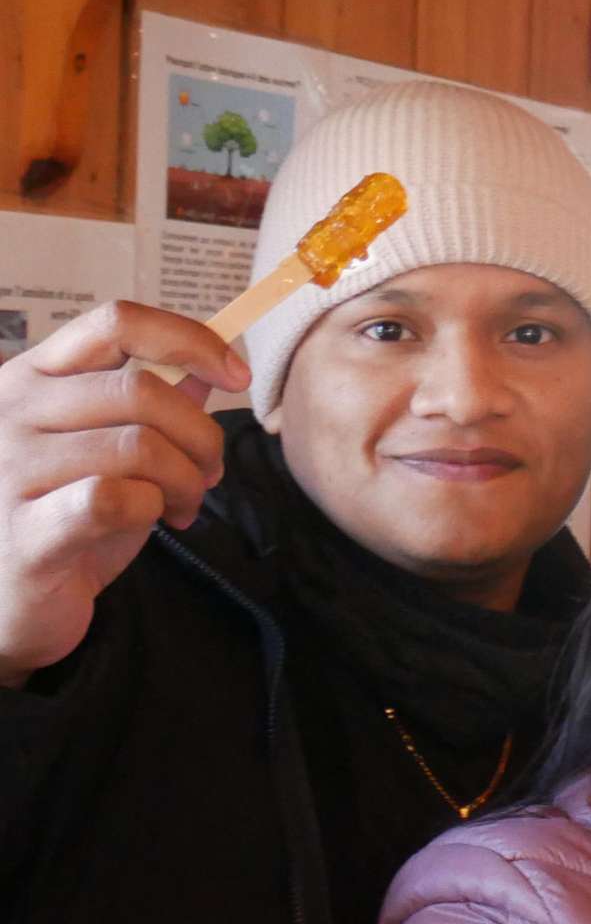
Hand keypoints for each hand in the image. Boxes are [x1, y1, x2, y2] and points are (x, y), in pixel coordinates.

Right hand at [0, 302, 249, 685]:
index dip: (190, 340)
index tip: (235, 375)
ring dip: (187, 479)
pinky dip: (154, 507)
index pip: (116, 323)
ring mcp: (11, 468)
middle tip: (208, 472)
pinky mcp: (27, 530)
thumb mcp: (104, 449)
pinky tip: (154, 522)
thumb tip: (205, 370)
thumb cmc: (59, 515)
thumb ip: (147, 408)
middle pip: (143, 390)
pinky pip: (117, 498)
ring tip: (183, 504)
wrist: (4, 600)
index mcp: (33, 377)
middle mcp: (12, 411)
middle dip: (202, 434)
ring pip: (141, 445)